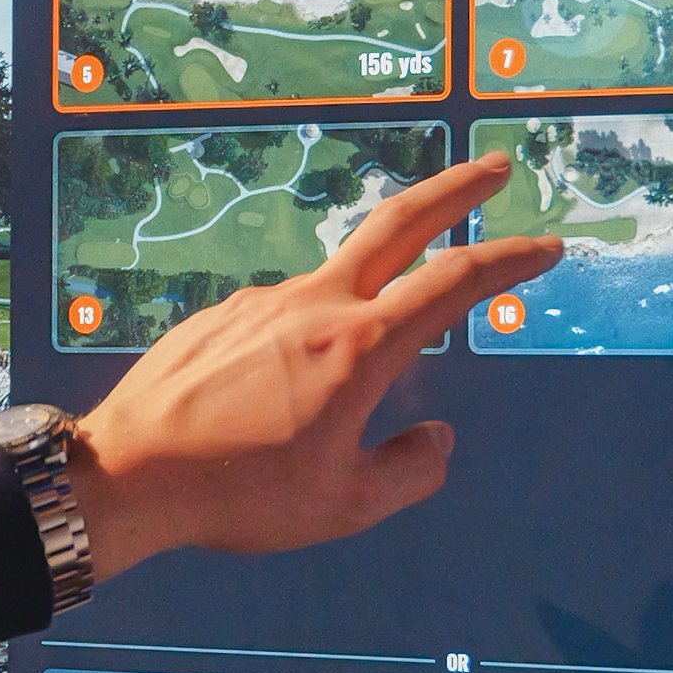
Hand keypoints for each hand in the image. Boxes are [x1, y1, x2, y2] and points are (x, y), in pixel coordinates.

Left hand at [66, 148, 557, 572]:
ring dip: (358, 314)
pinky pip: (278, 323)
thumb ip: (409, 471)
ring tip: (320, 409)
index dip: (509, 259)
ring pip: (332, 289)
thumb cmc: (239, 497)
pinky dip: (298, 348)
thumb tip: (436, 438)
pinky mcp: (218, 316)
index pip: (453, 283)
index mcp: (357, 347)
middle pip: (398, 223)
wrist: (125, 475)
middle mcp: (312, 306)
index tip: (547, 245)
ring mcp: (259, 303)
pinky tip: (265, 410)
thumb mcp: (345, 505)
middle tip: (496, 167)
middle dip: (456, 190)